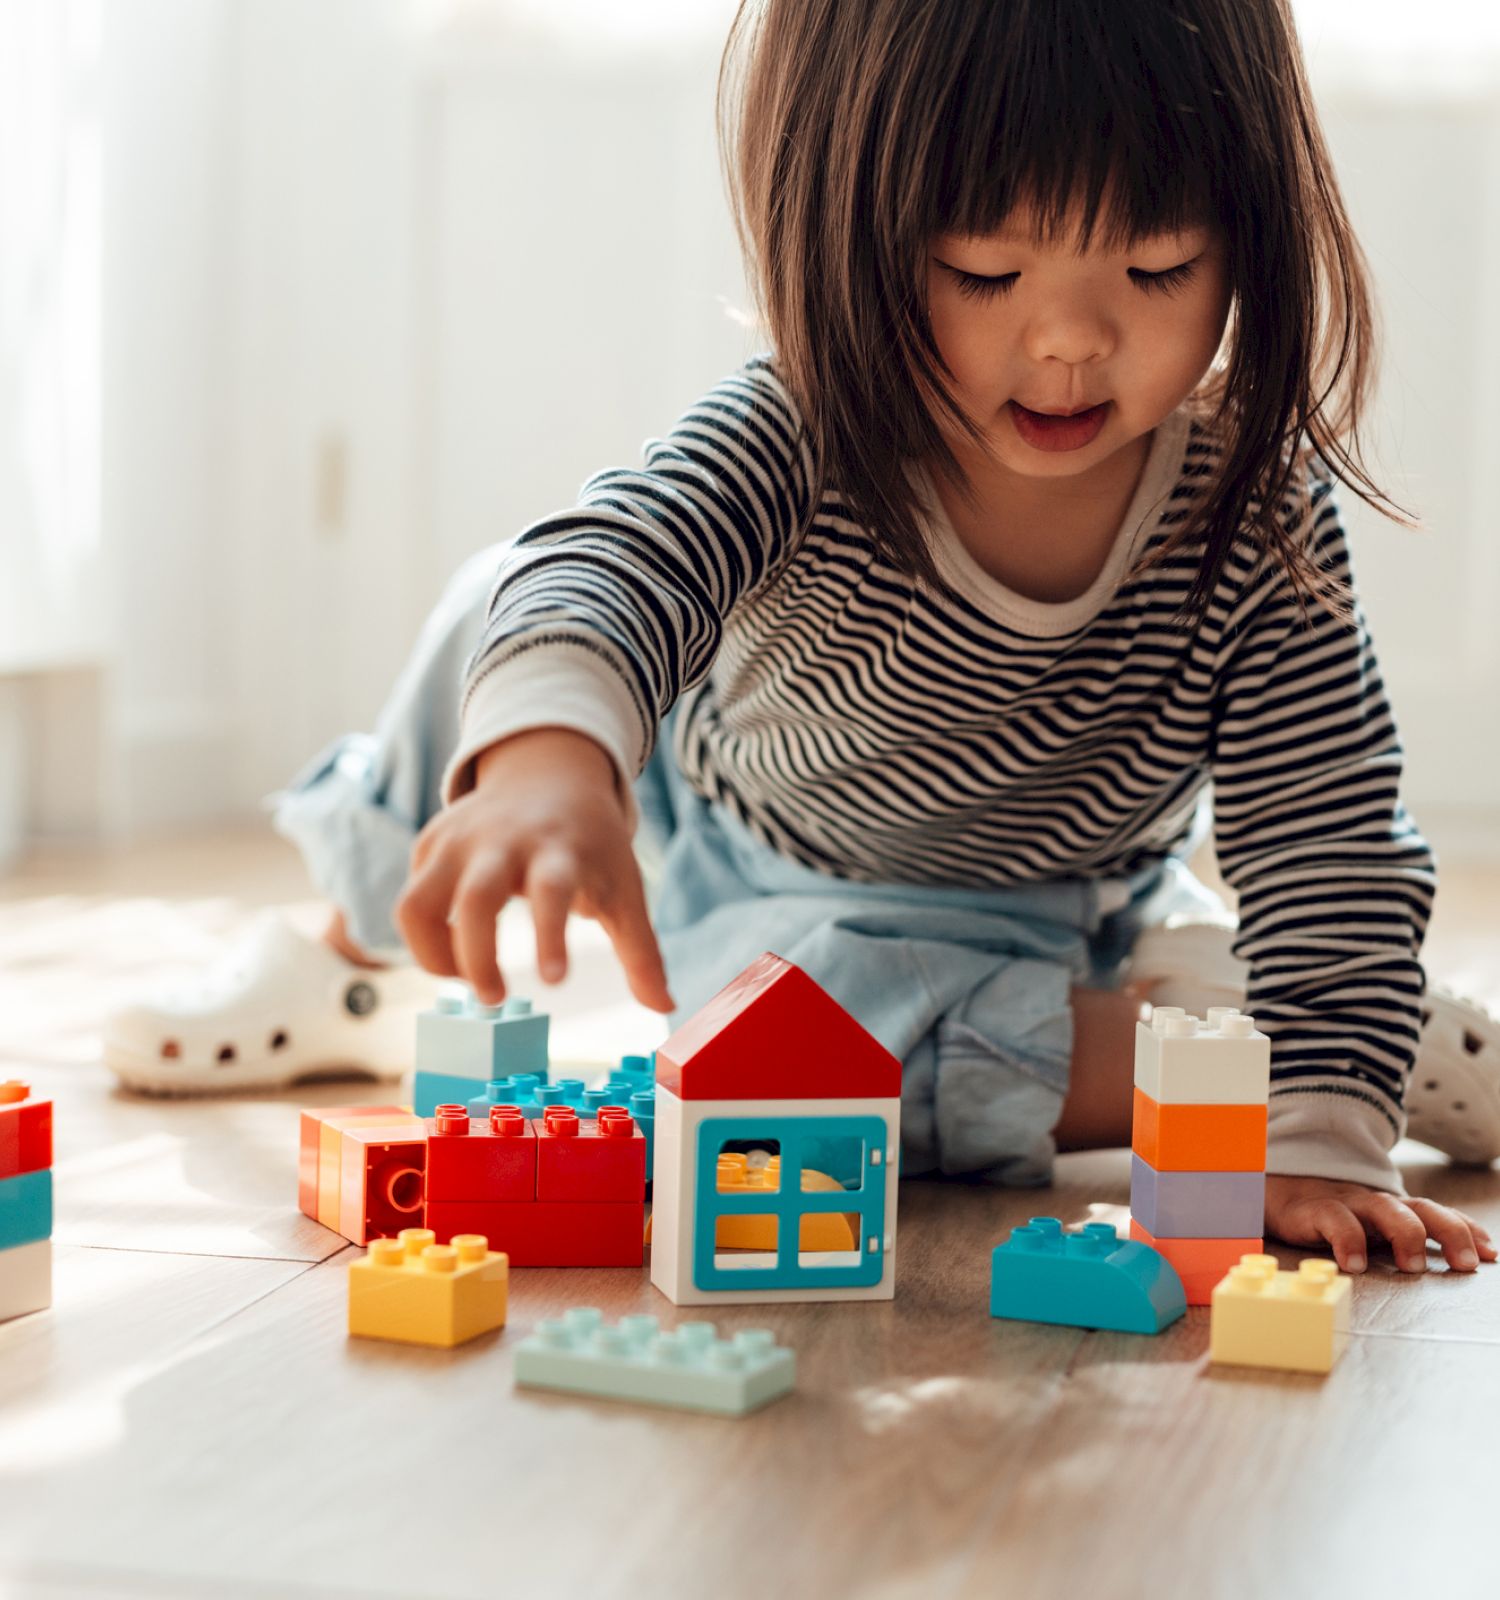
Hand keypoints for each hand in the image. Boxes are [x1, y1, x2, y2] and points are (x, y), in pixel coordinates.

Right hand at [394, 726, 674, 1014]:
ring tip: (463, 980)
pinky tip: (454, 949)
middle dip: (477, 958)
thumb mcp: (625, 889)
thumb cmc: (592, 845)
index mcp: (560, 850)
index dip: (550, 935)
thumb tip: (665, 1007)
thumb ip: (642, 952)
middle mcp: (504, 842)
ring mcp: (459, 840)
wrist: (550, 773)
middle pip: (476, 899)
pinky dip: (425, 937)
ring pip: (418, 902)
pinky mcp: (430, 843)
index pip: (552, 890)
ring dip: (433, 954)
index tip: (555, 982)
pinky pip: (410, 900)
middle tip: (494, 999)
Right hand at [1265, 1174, 1497, 1274]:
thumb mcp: (1372, 1229)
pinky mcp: (1313, 1209)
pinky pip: (1334, 1220)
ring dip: (1404, 1234)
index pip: (1437, 1214)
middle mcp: (1376, 1204)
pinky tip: (1354, 1265)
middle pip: (1419, 1208)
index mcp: (1393, 1210)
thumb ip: (1404, 1243)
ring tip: (1412, 1265)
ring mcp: (1346, 1203)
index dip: (1466, 1230)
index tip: (1490, 1254)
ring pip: (1382, 1208)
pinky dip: (1348, 1241)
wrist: (1276, 1190)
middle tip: (1465, 1263)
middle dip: (1448, 1232)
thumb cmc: (1333, 1217)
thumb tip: (1455, 1264)